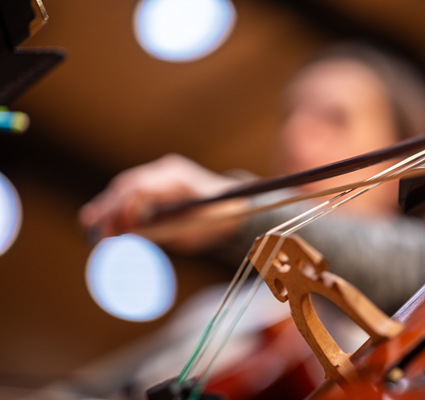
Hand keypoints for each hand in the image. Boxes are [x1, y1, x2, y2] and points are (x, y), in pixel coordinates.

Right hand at [79, 153, 248, 252]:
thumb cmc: (219, 218)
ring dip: (107, 205)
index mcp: (178, 178)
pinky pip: (132, 190)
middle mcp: (167, 170)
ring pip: (126, 186)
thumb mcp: (195, 229)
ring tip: (89, 224)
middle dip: (107, 207)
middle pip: (128, 185)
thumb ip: (163, 231)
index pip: (139, 188)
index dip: (120, 208)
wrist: (236, 204)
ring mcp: (162, 172)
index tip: (109, 228)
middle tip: (92, 229)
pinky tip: (101, 217)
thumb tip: (132, 237)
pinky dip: (117, 203)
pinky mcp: (158, 180)